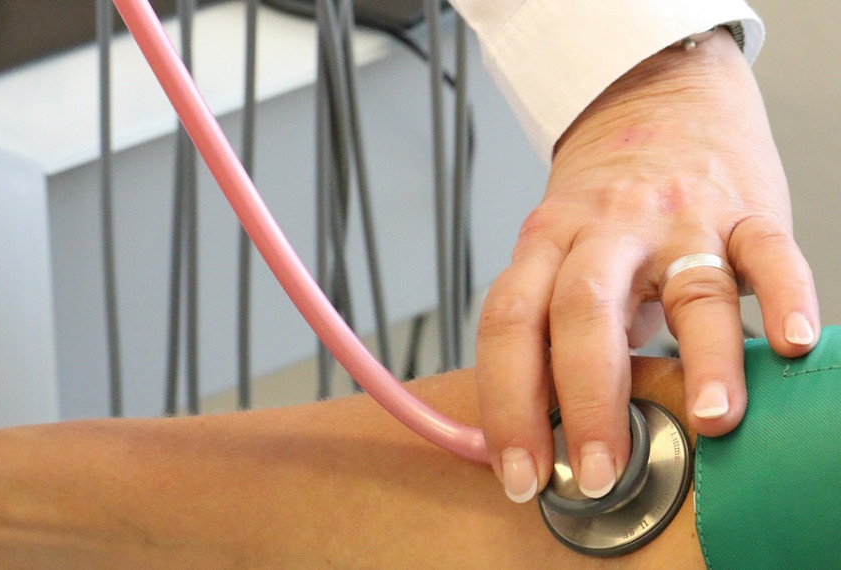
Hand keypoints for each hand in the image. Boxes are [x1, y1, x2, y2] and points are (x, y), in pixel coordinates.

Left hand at [476, 29, 818, 501]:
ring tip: (709, 421)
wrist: (657, 100)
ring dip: (701, 359)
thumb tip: (519, 434)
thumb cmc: (602, 204)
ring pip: (687, 287)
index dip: (507, 405)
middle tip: (597, 472)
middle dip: (585, 402)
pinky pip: (768, 253)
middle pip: (581, 311)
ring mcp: (678, 218)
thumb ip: (544, 332)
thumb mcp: (554, 253)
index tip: (521, 475)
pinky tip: (792, 345)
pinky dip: (783, 298)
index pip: (508, 325)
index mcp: (544, 242)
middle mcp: (604, 230)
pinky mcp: (745, 211)